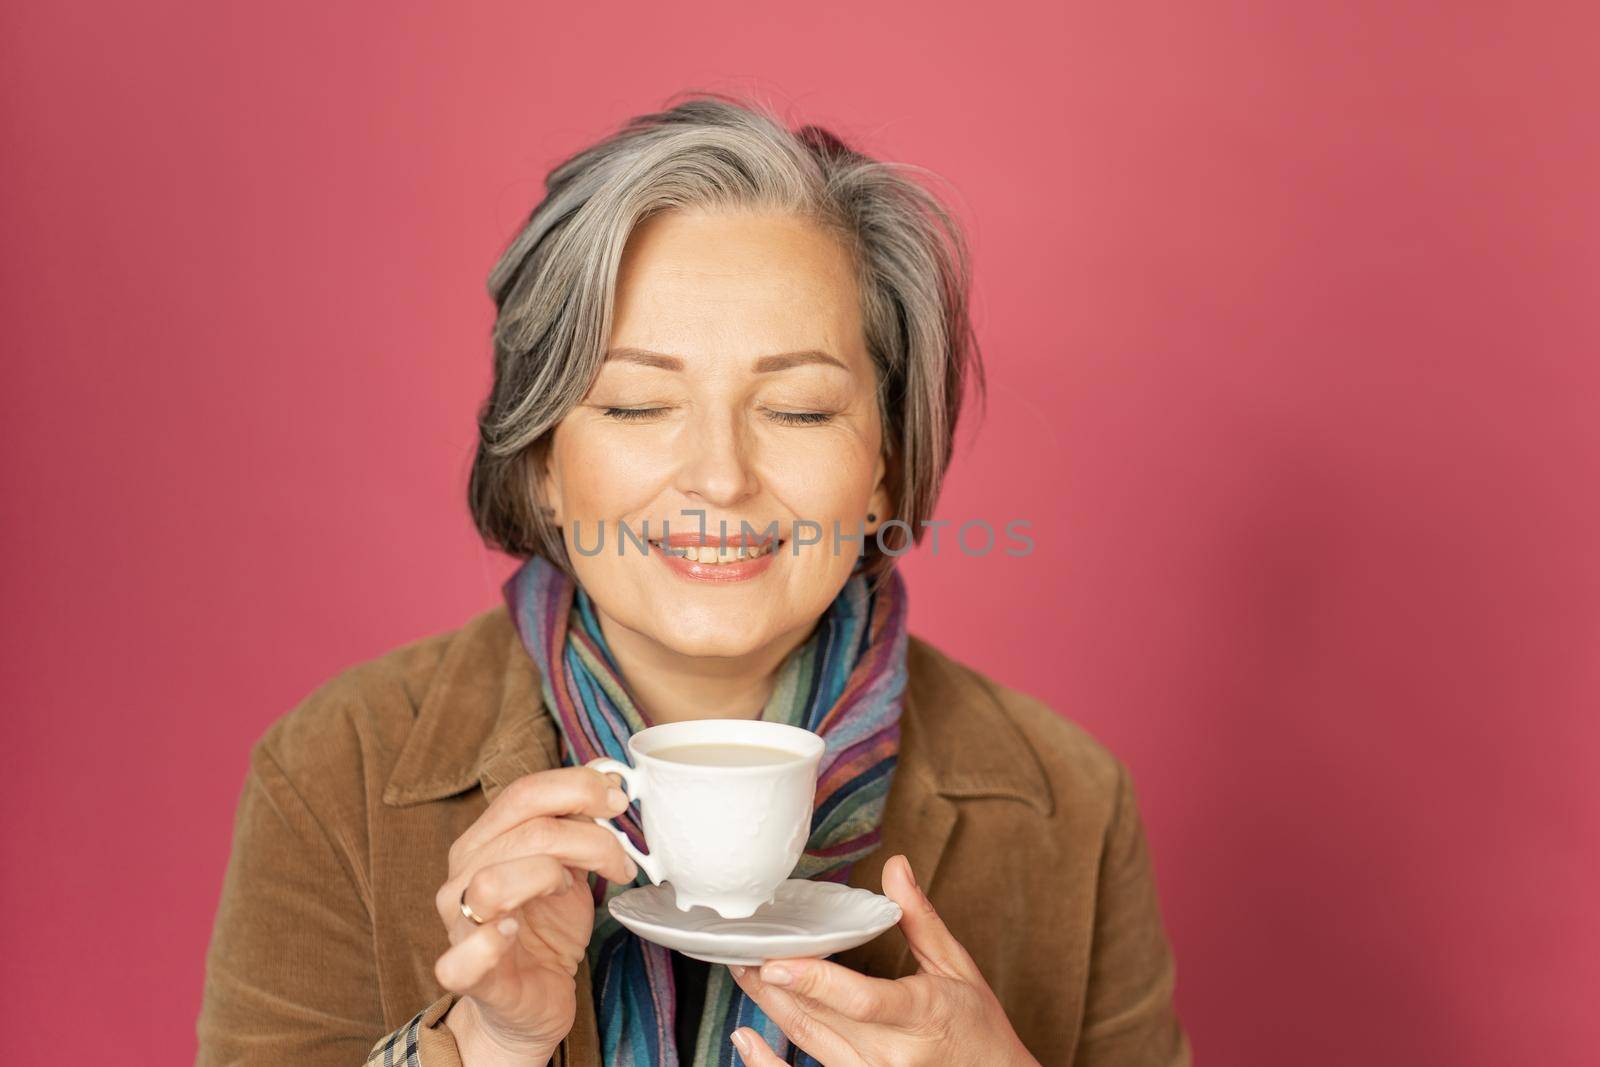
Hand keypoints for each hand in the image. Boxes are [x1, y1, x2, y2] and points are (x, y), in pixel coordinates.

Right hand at [431, 766, 638, 1064]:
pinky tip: (515, 933)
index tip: (618, 800)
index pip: (523, 794)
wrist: (532, 1001)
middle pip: (524, 832)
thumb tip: (607, 774)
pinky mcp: (469, 977)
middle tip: (621, 860)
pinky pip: (461, 959)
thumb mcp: (569, 868)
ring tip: (573, 891)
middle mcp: (463, 876)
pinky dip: (488, 944)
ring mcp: (459, 926)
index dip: (577, 788)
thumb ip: (577, 823)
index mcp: (485, 842)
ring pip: (492, 881)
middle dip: (588, 837)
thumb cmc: (547, 931)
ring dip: (549, 877)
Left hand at [729, 854, 1038, 1066]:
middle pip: (821, 1018)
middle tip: (740, 949)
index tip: (776, 964)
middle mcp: (892, 1053)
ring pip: (808, 1041)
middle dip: (775, 985)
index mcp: (921, 1014)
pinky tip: (745, 1038)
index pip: (861, 1001)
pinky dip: (769, 1063)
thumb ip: (920, 918)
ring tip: (742, 973)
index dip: (815, 983)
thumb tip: (895, 866)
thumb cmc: (977, 1026)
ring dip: (769, 1008)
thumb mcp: (956, 966)